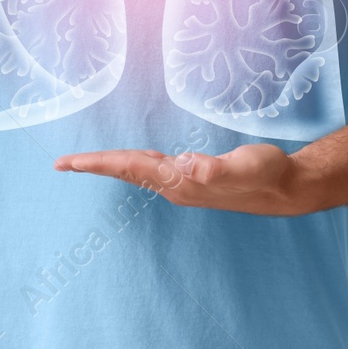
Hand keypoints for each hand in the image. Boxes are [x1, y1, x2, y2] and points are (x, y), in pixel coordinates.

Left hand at [52, 143, 315, 215]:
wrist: (285, 189)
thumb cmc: (266, 174)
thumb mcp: (245, 165)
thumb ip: (216, 167)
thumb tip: (189, 166)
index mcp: (180, 181)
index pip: (130, 167)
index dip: (98, 163)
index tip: (68, 163)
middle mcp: (176, 185)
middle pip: (126, 171)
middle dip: (94, 166)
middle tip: (61, 163)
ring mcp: (183, 184)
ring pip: (137, 171)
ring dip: (110, 165)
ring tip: (84, 162)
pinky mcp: (193, 178)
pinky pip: (152, 169)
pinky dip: (133, 162)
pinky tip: (132, 159)